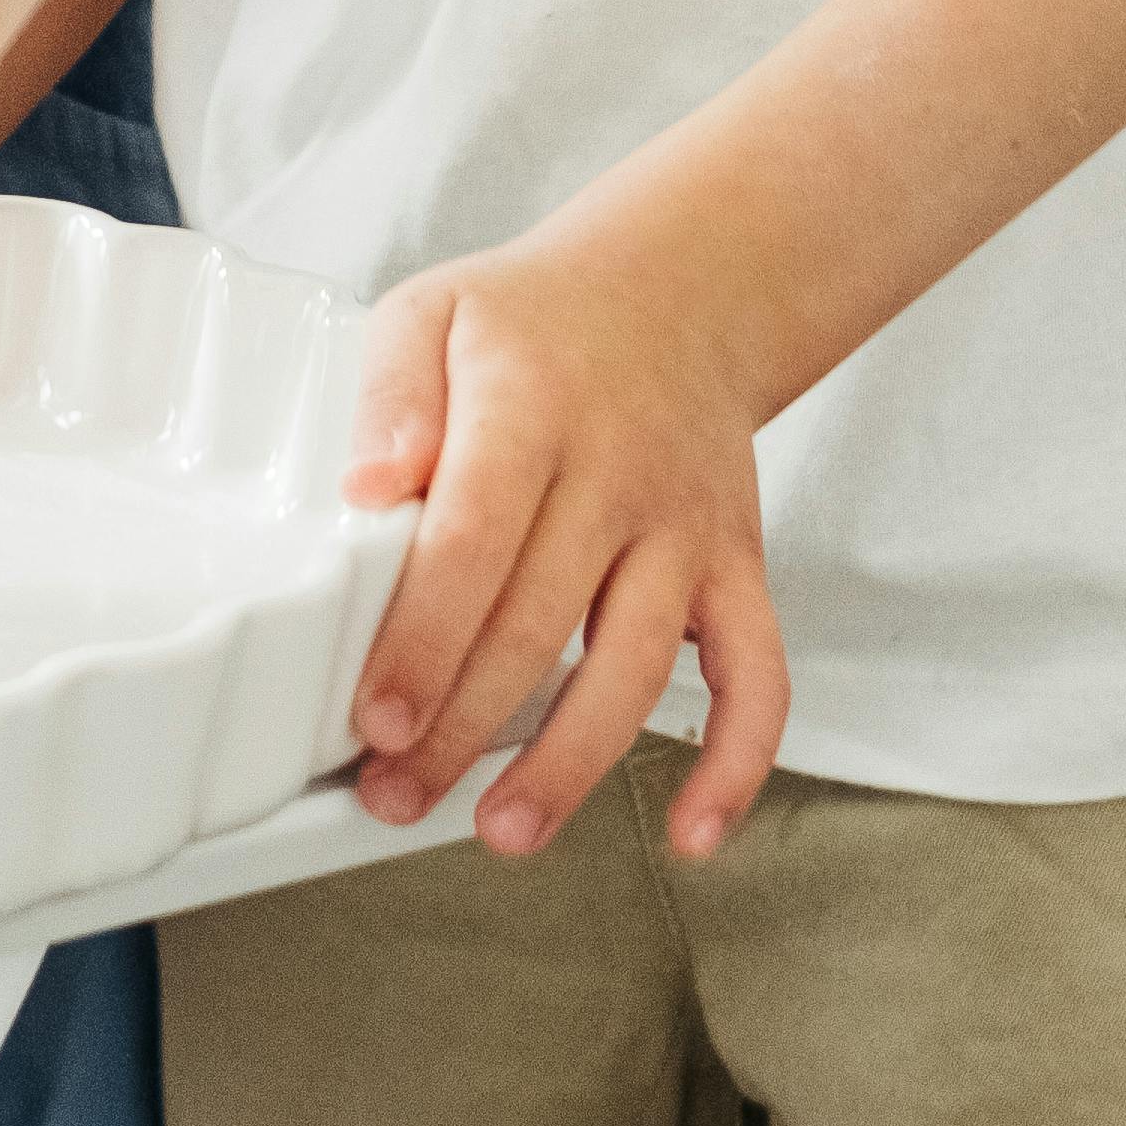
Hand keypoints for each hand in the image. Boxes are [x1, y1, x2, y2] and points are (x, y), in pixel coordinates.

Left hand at [340, 223, 790, 861]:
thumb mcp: (434, 312)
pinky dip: (737, 762)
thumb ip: (390, 395)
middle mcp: (620, 472)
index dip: (425, 641)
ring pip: (638, 665)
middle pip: (541, 622)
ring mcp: (687, 526)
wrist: (679, 290)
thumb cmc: (535, 323)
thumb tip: (367, 486)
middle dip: (462, 727)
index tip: (376, 717)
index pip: (473, 540)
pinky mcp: (738, 564)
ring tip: (505, 830)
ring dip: (572, 763)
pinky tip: (692, 835)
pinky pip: (758, 673)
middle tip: (395, 793)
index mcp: (532, 407)